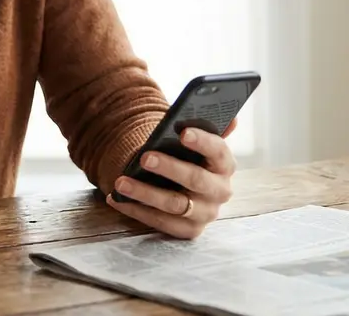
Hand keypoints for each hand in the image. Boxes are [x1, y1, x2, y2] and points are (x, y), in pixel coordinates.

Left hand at [105, 119, 237, 239]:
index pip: (218, 151)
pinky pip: (162, 222)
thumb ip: (207, 128)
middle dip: (169, 168)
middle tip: (144, 158)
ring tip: (121, 182)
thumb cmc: (188, 158)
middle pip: (196, 179)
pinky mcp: (189, 230)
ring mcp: (206, 213)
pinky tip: (117, 199)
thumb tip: (231, 118)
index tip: (183, 132)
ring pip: (175, 204)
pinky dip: (137, 211)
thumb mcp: (196, 143)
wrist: (184, 187)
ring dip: (145, 193)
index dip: (202, 141)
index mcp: (224, 164)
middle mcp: (220, 191)